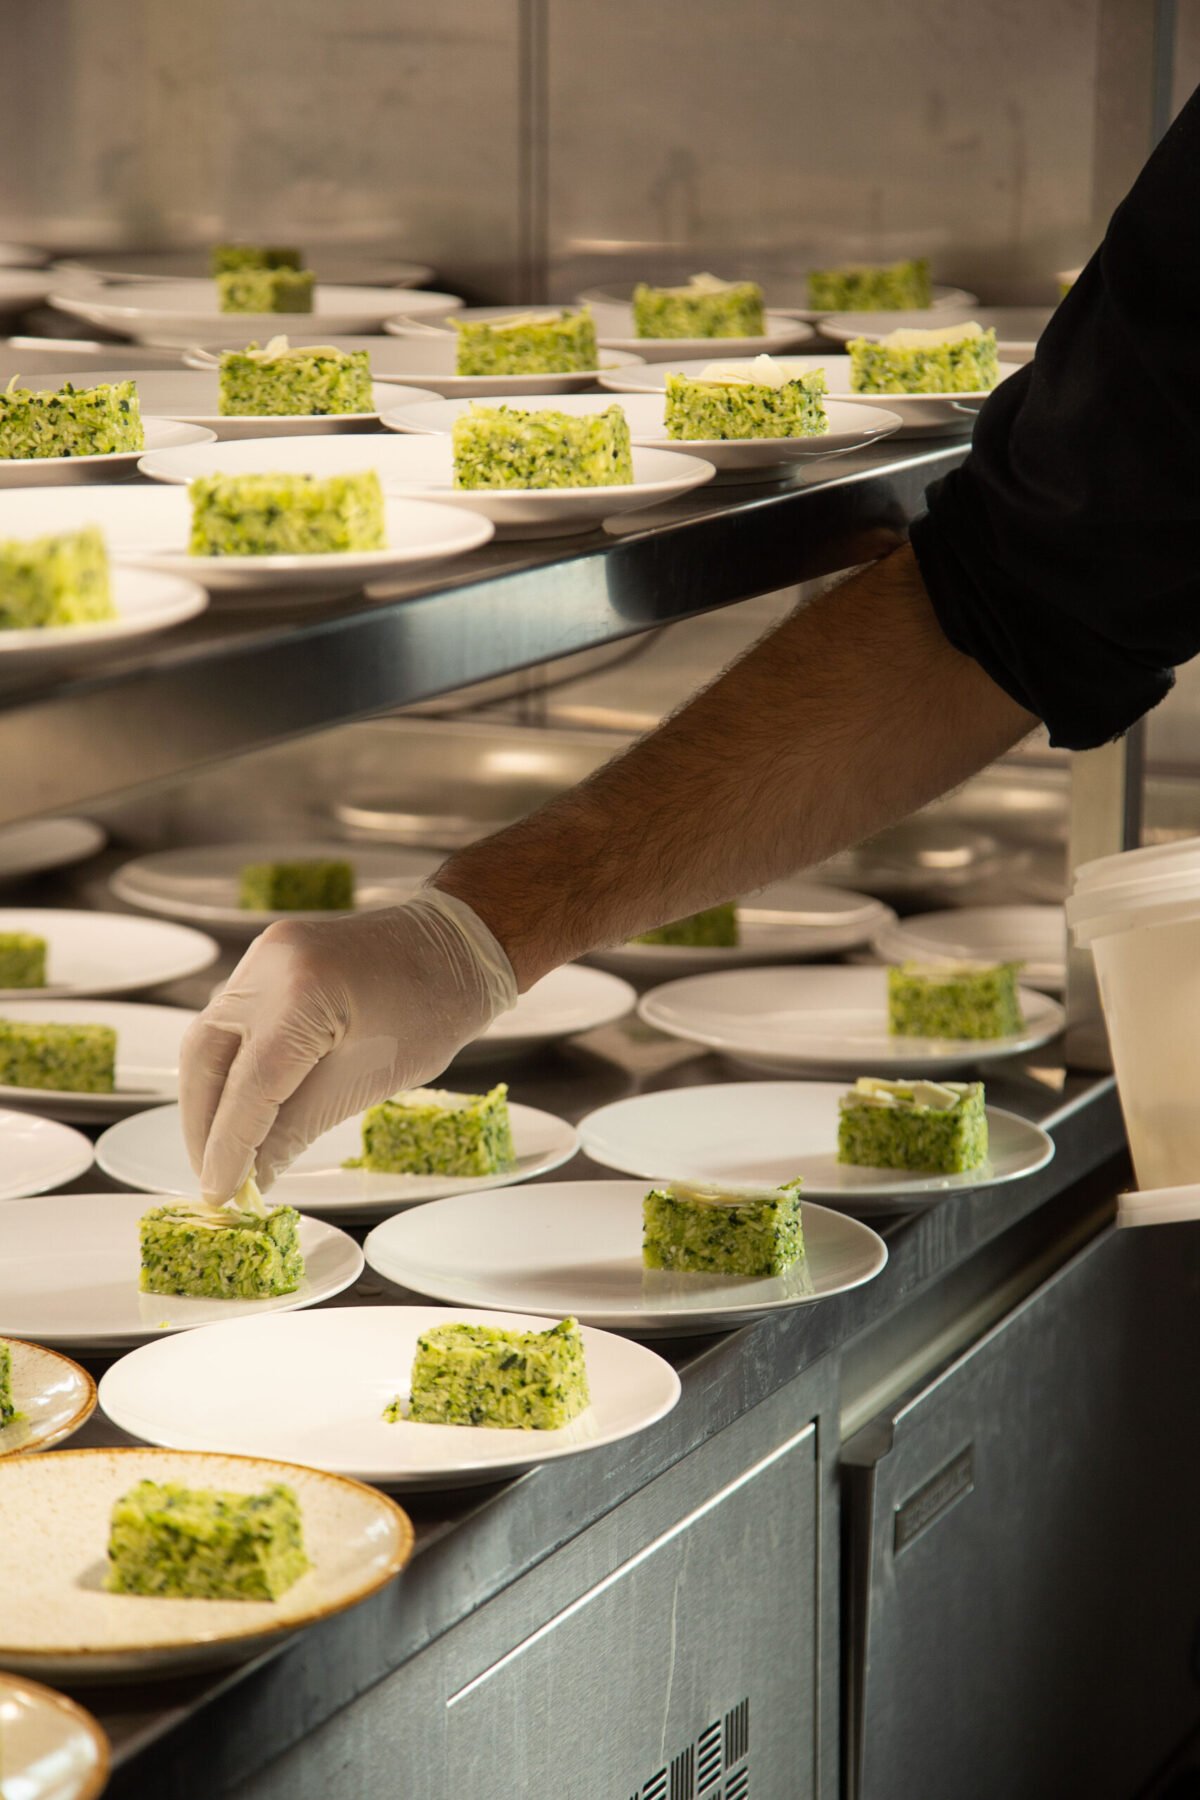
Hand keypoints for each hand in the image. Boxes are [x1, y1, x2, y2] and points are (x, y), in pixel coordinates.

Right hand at [180, 887, 516, 1202]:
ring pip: (209, 1036)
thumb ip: (298, 1129)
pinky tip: (241, 1103)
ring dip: (210, 1096)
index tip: (220, 1195)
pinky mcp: (267, 958)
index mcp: (301, 995)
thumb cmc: (431, 1012)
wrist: (457, 945)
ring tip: (223, 1149)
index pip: (248, 1087)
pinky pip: (231, 1017)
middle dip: (202, 1124)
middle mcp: (269, 966)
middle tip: (213, 1176)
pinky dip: (230, 1064)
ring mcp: (263, 955)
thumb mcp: (369, 1080)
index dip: (228, 1148)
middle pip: (205, 1057)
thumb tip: (252, 1176)